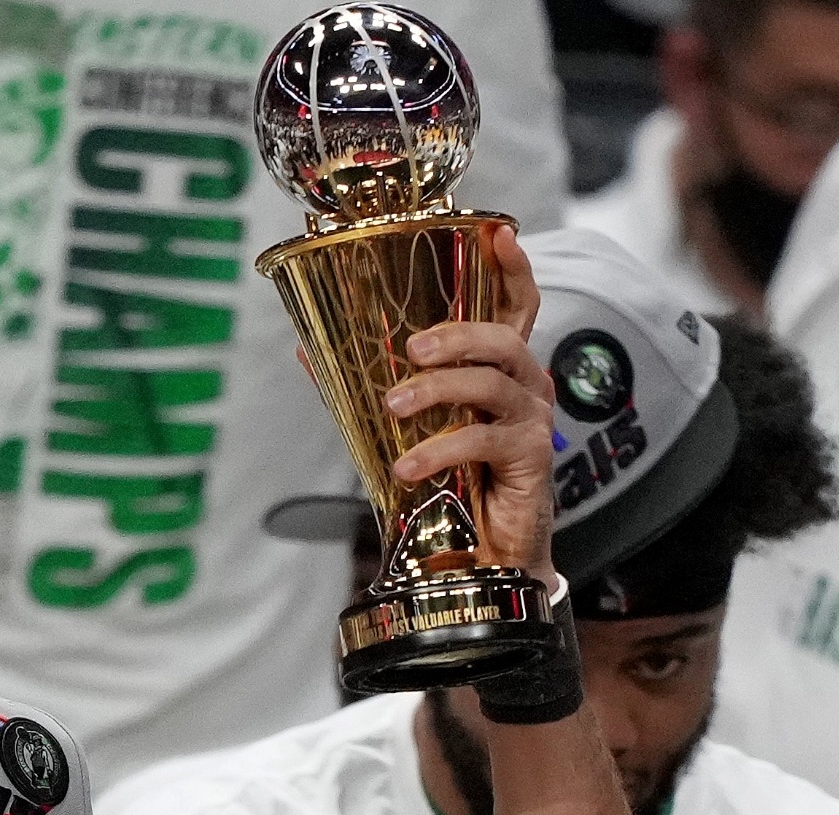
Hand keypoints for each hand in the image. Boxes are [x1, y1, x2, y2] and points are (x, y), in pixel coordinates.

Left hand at [388, 223, 557, 580]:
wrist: (480, 555)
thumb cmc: (450, 484)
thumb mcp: (404, 427)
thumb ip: (364, 387)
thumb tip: (307, 350)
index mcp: (499, 369)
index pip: (517, 305)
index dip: (513, 268)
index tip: (501, 234)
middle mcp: (524, 385)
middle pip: (501, 337)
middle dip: (455, 335)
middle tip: (409, 352)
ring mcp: (531, 419)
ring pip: (491, 381)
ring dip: (436, 390)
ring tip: (394, 408)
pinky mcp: (531, 456)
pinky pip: (483, 437)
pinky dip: (439, 449)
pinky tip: (407, 466)